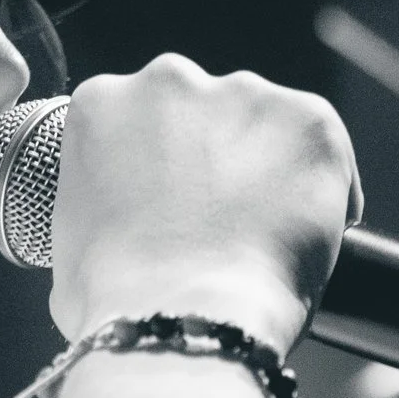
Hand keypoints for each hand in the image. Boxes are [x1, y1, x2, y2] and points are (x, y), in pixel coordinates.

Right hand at [47, 56, 360, 355]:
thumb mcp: (73, 244)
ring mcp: (243, 94)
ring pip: (265, 126)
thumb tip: (120, 235)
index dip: (159, 169)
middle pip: (203, 113)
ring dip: (267, 167)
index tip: (173, 206)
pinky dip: (326, 186)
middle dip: (213, 158)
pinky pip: (324, 147)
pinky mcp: (308, 119)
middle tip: (221, 223)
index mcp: (102, 104)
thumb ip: (98, 212)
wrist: (182, 316)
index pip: (137, 122)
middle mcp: (168, 80)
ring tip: (266, 236)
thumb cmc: (117, 300)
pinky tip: (311, 233)